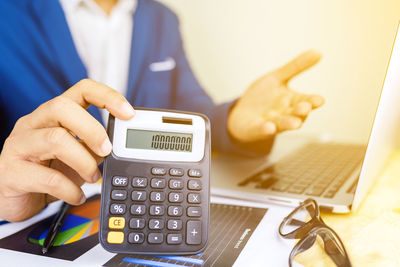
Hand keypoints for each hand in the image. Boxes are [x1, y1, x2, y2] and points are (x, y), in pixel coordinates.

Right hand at [0, 79, 134, 221]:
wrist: (17, 198)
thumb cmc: (50, 171)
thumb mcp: (78, 155)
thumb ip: (95, 147)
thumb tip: (117, 147)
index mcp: (55, 114)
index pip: (82, 89)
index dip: (107, 96)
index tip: (128, 112)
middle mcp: (35, 123)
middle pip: (63, 107)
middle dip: (92, 130)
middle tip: (106, 151)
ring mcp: (19, 145)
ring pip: (55, 140)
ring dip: (84, 162)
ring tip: (93, 177)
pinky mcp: (11, 172)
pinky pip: (47, 178)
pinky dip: (70, 189)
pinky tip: (77, 196)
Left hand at [227, 50, 324, 142]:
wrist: (241, 113)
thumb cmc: (263, 97)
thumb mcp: (277, 78)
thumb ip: (296, 67)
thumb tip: (318, 51)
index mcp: (292, 101)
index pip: (305, 100)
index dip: (312, 101)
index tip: (320, 100)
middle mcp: (284, 114)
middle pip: (296, 114)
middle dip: (301, 112)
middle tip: (306, 108)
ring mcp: (271, 123)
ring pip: (282, 124)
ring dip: (288, 123)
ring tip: (295, 123)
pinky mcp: (255, 130)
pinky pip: (262, 130)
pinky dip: (266, 129)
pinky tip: (269, 127)